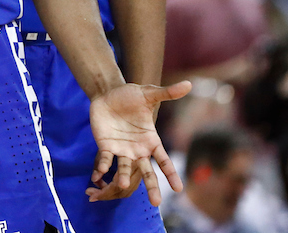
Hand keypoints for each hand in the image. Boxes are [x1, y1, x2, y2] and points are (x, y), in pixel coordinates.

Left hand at [87, 81, 191, 205]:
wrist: (108, 93)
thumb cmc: (130, 95)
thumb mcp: (149, 93)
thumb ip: (167, 92)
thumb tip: (189, 84)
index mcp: (151, 140)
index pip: (163, 159)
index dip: (170, 173)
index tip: (179, 189)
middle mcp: (138, 149)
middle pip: (146, 171)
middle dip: (151, 186)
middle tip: (156, 203)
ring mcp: (122, 149)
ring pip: (125, 168)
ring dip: (124, 176)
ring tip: (124, 184)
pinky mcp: (106, 146)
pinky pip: (105, 159)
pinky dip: (103, 166)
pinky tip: (99, 174)